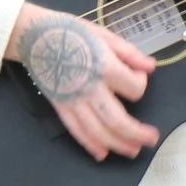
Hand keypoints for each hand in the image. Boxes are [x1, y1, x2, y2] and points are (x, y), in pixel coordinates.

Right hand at [9, 3, 158, 161]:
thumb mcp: (105, 35)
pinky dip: (90, 144)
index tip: (140, 77)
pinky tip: (102, 153)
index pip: (134, 88)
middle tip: (152, 139)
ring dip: (118, 144)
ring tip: (133, 151)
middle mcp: (89, 89)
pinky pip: (76, 130)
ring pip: (98, 131)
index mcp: (104, 67)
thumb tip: (151, 67)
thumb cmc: (71, 32)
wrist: (34, 36)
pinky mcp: (60, 107)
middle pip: (117, 121)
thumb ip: (130, 53)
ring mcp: (73, 101)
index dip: (142, 84)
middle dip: (137, 134)